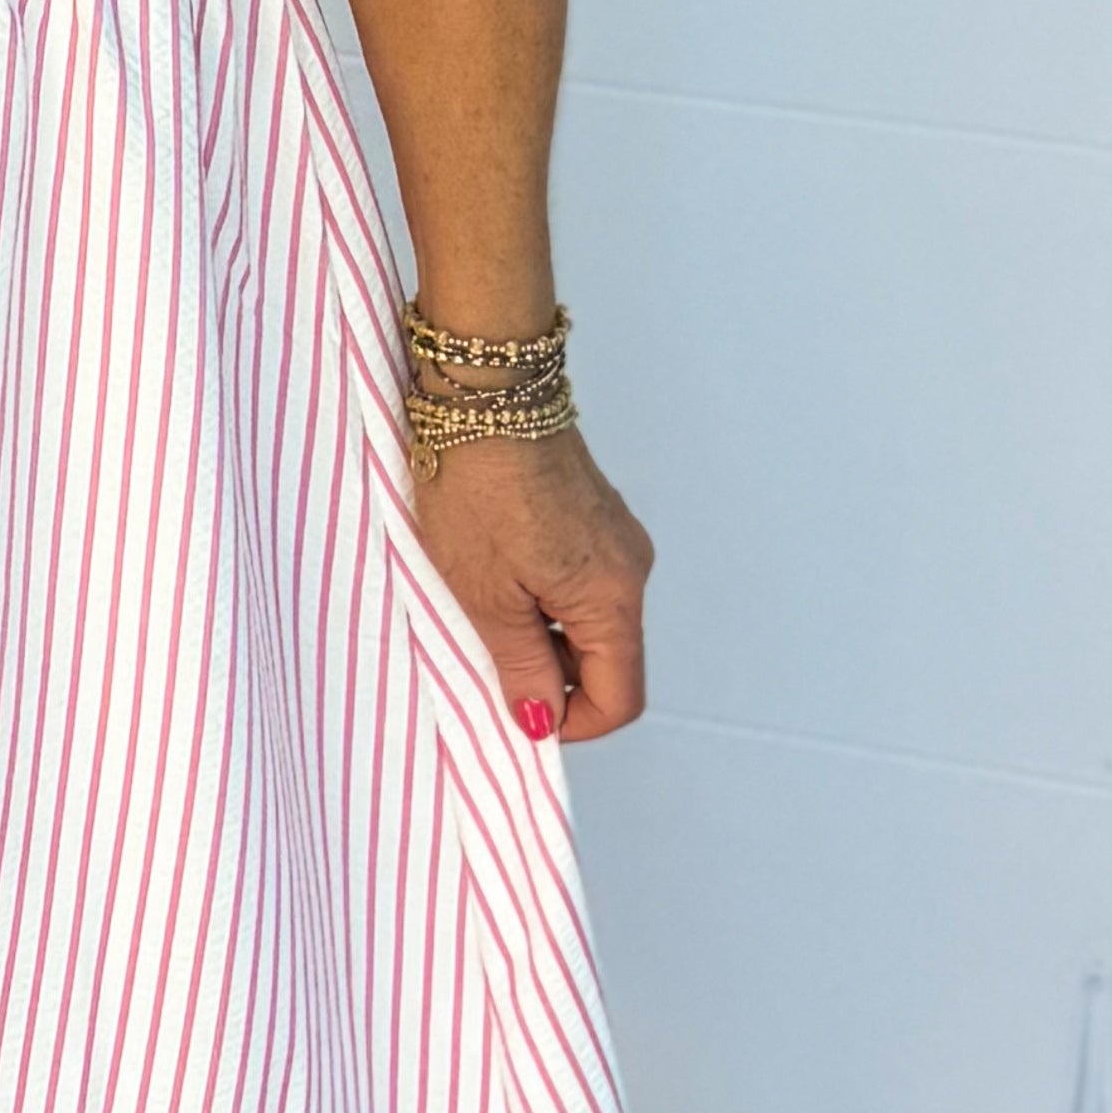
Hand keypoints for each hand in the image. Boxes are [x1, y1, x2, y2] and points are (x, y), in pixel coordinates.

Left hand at [416, 428, 649, 740]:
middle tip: (483, 647)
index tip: (515, 708)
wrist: (485, 390)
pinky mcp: (594, 512)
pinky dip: (541, 591)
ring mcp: (616, 537)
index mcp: (613, 598)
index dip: (569, 722)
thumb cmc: (480, 485)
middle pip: (607, 660)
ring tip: (481, 597)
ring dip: (540, 628)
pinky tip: (493, 564)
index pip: (620, 699)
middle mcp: (631, 569)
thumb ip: (521, 666)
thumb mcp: (485, 596)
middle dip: (550, 672)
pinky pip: (579, 577)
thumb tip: (541, 719)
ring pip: (589, 618)